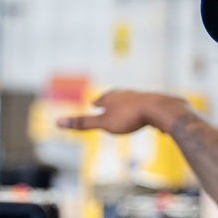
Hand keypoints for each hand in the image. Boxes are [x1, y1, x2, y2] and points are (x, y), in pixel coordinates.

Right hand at [56, 90, 189, 134]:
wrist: (160, 110)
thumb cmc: (130, 117)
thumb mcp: (104, 123)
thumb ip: (83, 123)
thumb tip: (57, 122)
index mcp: (114, 97)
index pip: (103, 99)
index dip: (99, 102)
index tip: (95, 103)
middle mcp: (128, 94)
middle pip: (118, 96)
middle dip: (113, 100)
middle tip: (109, 101)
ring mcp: (144, 98)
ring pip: (134, 101)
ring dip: (129, 105)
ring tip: (128, 109)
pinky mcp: (158, 104)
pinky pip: (150, 109)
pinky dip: (146, 112)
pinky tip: (150, 118)